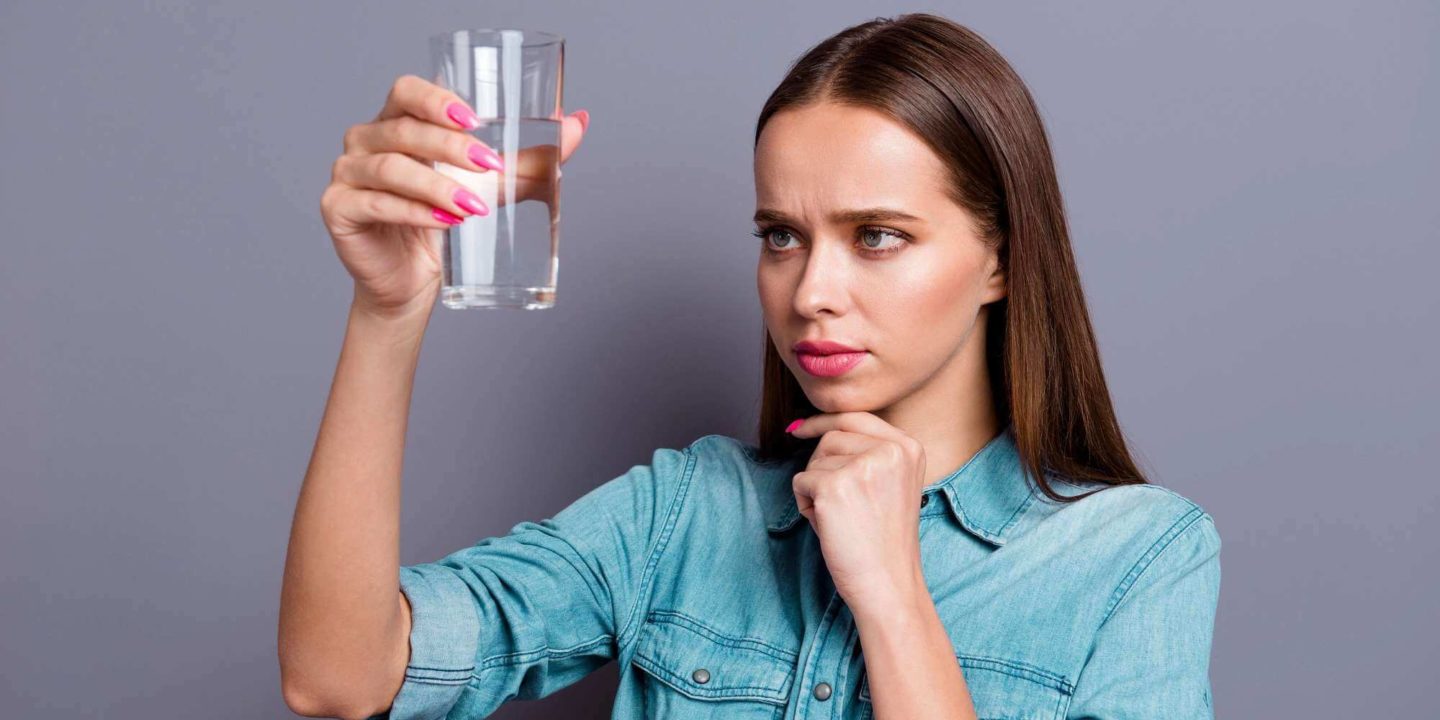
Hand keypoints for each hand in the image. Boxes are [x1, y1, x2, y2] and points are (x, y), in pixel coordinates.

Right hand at [320, 74, 589, 319]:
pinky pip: (375, 203)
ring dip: (437, 184)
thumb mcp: (494, 187)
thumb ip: (531, 158)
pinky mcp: (338, 210)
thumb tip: (579, 123)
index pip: (407, 91)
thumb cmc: (447, 225)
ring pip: (390, 167)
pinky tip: (443, 221)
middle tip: (491, 167)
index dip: (437, 98)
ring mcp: (348, 174)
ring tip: (473, 207)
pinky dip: (412, 211)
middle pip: (403, 129)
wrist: (414, 283)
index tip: (475, 119)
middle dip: (451, 147)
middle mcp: (366, 140)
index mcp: (397, 122)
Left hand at [787, 412, 929, 610]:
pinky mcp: (834, 486)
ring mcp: (862, 466)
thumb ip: (867, 453)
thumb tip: (804, 425)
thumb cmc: (882, 540)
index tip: (799, 429)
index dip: (823, 421)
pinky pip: (800, 482)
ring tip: (840, 519)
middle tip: (837, 504)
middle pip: (831, 437)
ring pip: (814, 460)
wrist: (888, 584)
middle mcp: (890, 451)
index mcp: (908, 448)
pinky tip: (829, 526)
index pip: (856, 417)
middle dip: (821, 467)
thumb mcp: (890, 483)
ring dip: (815, 489)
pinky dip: (805, 505)